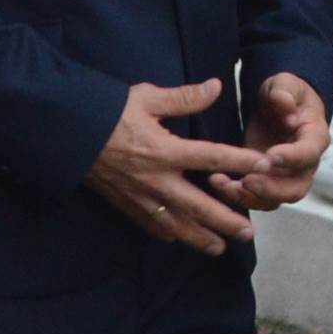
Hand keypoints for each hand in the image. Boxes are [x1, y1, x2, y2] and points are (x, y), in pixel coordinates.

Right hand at [87, 78, 251, 251]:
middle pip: (200, 206)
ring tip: (222, 247)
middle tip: (248, 231)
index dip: (240, 162)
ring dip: (202, 238)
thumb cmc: (108, 113)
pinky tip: (183, 240)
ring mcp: (142, 198)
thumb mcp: (146, 97)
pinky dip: (172, 235)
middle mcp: (157, 180)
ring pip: (178, 225)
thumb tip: (216, 86)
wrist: (68, 135)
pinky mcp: (127, 205)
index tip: (264, 167)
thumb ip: (185, 97)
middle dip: (226, 220)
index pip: (212, 157)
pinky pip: (154, 226)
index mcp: (165, 150)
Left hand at [233, 69, 329, 189]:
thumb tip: (285, 106)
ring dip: (250, 197)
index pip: (309, 153)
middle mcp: (304, 164)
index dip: (292, 158)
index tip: (271, 156)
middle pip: (296, 188)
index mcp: (314, 137)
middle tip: (248, 181)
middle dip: (271, 189)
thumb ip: (284, 93)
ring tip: (225, 185)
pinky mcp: (266, 182)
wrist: (277, 106)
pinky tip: (218, 183)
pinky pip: (256, 198)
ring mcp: (285, 177)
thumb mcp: (284, 83)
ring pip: (275, 199)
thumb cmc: (285, 94)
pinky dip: (237, 196)